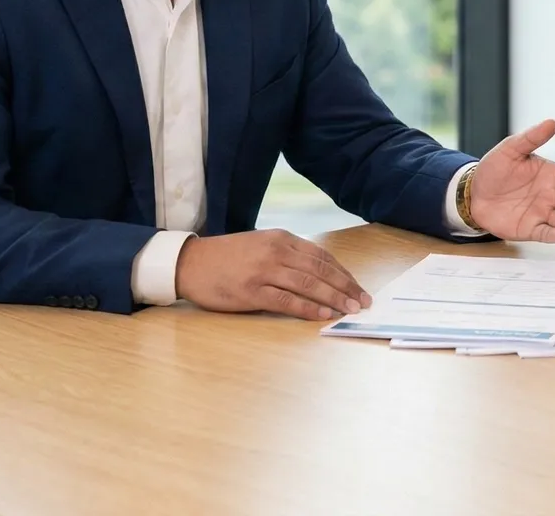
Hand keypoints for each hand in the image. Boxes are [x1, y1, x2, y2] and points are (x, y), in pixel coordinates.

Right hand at [174, 229, 369, 319]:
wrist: (191, 263)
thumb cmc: (227, 257)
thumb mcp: (261, 245)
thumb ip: (287, 255)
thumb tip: (318, 274)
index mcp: (281, 239)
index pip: (321, 256)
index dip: (343, 272)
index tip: (358, 286)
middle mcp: (276, 251)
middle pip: (320, 270)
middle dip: (346, 286)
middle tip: (363, 301)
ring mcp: (264, 271)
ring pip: (308, 284)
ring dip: (333, 298)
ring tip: (350, 309)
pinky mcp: (251, 291)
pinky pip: (286, 300)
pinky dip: (307, 308)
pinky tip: (322, 315)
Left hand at [469, 119, 554, 241]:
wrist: (472, 193)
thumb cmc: (494, 169)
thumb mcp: (510, 149)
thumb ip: (531, 138)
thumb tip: (552, 122)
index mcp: (551, 174)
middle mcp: (551, 195)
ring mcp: (542, 213)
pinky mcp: (530, 229)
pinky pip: (543, 232)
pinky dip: (552, 235)